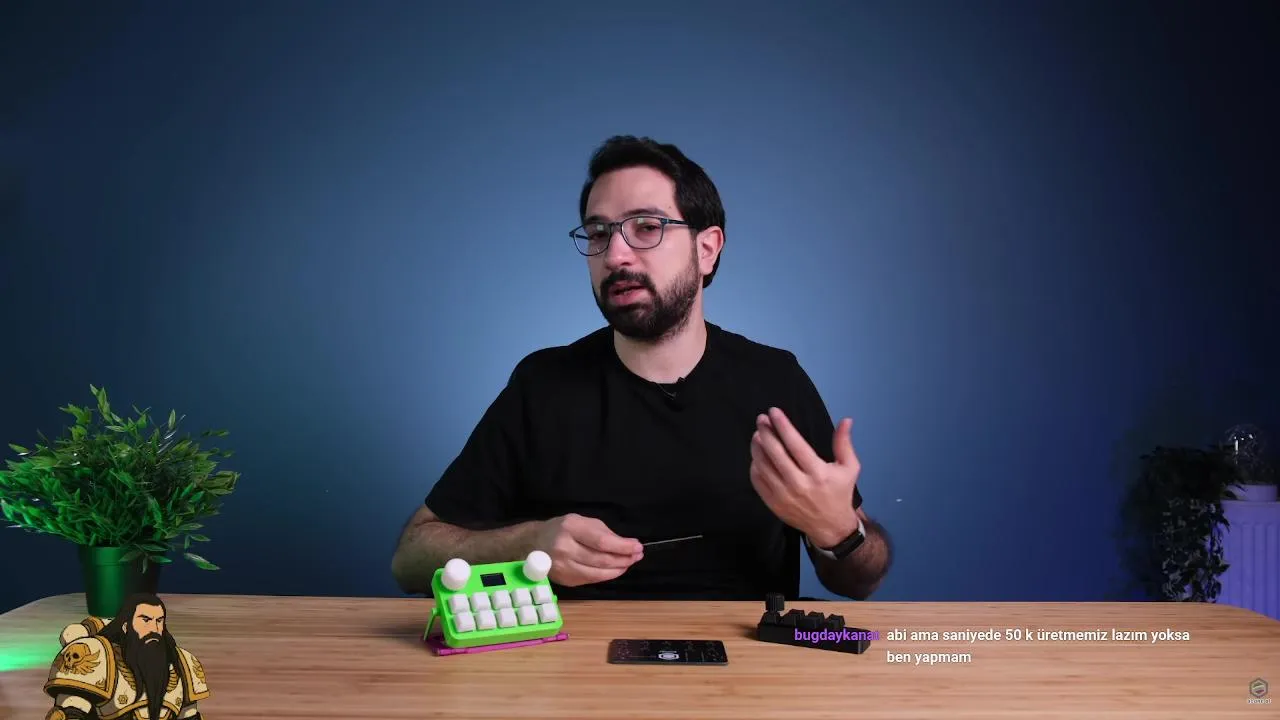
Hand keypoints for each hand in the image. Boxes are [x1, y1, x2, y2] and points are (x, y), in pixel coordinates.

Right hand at [533, 513, 643, 586]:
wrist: (531, 544)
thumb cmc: (560, 529)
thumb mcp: (579, 520)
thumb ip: (602, 531)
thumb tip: (625, 545)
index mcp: (570, 528)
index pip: (602, 541)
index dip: (622, 546)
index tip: (638, 546)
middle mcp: (565, 548)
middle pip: (601, 559)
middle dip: (624, 558)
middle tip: (637, 555)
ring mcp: (563, 567)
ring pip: (598, 573)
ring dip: (618, 569)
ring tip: (629, 563)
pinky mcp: (565, 580)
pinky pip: (591, 580)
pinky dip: (606, 576)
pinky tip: (615, 570)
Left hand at [749, 407, 859, 547]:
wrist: (830, 527)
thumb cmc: (839, 493)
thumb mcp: (849, 468)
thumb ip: (844, 444)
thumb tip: (846, 420)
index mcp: (817, 473)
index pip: (795, 445)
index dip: (783, 426)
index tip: (774, 412)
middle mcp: (798, 484)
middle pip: (775, 453)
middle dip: (766, 432)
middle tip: (761, 419)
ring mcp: (783, 495)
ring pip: (763, 466)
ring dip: (757, 447)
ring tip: (757, 434)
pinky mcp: (773, 504)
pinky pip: (758, 481)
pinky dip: (755, 466)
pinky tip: (757, 455)